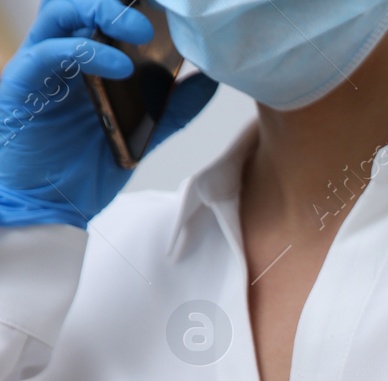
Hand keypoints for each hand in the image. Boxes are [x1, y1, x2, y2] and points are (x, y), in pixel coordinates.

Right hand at [0, 0, 216, 226]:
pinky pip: (50, 52)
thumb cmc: (84, 165)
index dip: (138, 3)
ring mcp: (41, 64)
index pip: (107, 10)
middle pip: (81, 2)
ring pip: (62, 13)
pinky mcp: (24, 82)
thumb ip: (174, 105)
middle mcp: (62, 52)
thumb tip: (213, 79)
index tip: (177, 6)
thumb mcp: (143, 132)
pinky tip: (119, 65)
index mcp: (87, 56)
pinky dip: (87, 52)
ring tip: (142, 28)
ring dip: (101, 11)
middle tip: (162, 6)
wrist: (46, 205)